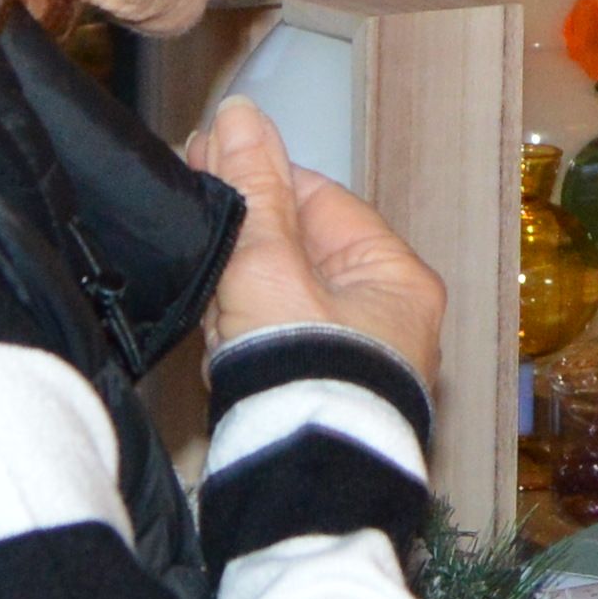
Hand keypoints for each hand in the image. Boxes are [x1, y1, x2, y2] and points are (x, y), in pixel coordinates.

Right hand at [189, 102, 443, 383]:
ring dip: (236, 295)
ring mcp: (352, 360)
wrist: (298, 483)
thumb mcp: (268, 266)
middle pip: (298, 251)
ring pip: (278, 298)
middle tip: (200, 234)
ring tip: (218, 309)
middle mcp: (386, 318)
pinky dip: (241, 338)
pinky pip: (272, 344)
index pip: (321, 201)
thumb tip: (239, 115)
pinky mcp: (316, 395)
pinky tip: (222, 348)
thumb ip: (251, 189)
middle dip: (244, 245)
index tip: (206, 160)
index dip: (261, 179)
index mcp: (397, 278)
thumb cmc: (302, 372)